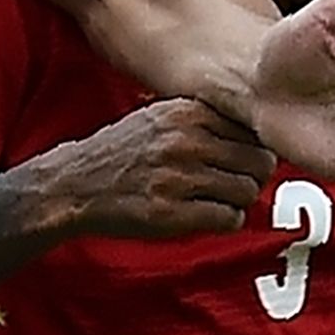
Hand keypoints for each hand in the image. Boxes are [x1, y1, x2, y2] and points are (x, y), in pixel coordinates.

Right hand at [35, 99, 274, 240]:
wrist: (74, 185)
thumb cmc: (121, 153)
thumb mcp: (160, 117)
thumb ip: (204, 118)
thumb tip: (256, 132)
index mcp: (186, 113)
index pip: (253, 130)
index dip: (253, 150)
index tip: (240, 161)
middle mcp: (185, 140)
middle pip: (259, 161)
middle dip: (253, 178)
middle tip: (234, 186)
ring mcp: (178, 176)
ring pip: (247, 191)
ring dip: (238, 202)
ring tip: (217, 201)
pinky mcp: (170, 212)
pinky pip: (229, 218)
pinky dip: (225, 221)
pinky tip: (206, 216)